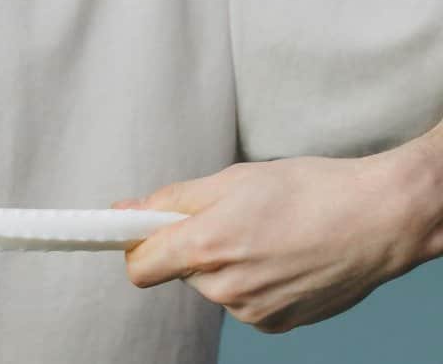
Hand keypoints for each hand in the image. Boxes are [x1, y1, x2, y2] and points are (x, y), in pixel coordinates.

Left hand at [113, 147, 441, 332]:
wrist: (380, 219)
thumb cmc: (309, 191)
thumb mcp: (231, 179)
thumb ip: (170, 200)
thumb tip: (124, 211)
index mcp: (207, 247)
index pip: (140, 267)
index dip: (138, 245)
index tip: (144, 231)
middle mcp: (225, 288)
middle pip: (181, 271)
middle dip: (195, 246)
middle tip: (233, 217)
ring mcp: (252, 311)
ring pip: (214, 286)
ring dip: (227, 263)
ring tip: (268, 234)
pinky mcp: (277, 324)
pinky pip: (244, 301)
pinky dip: (255, 280)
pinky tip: (285, 256)